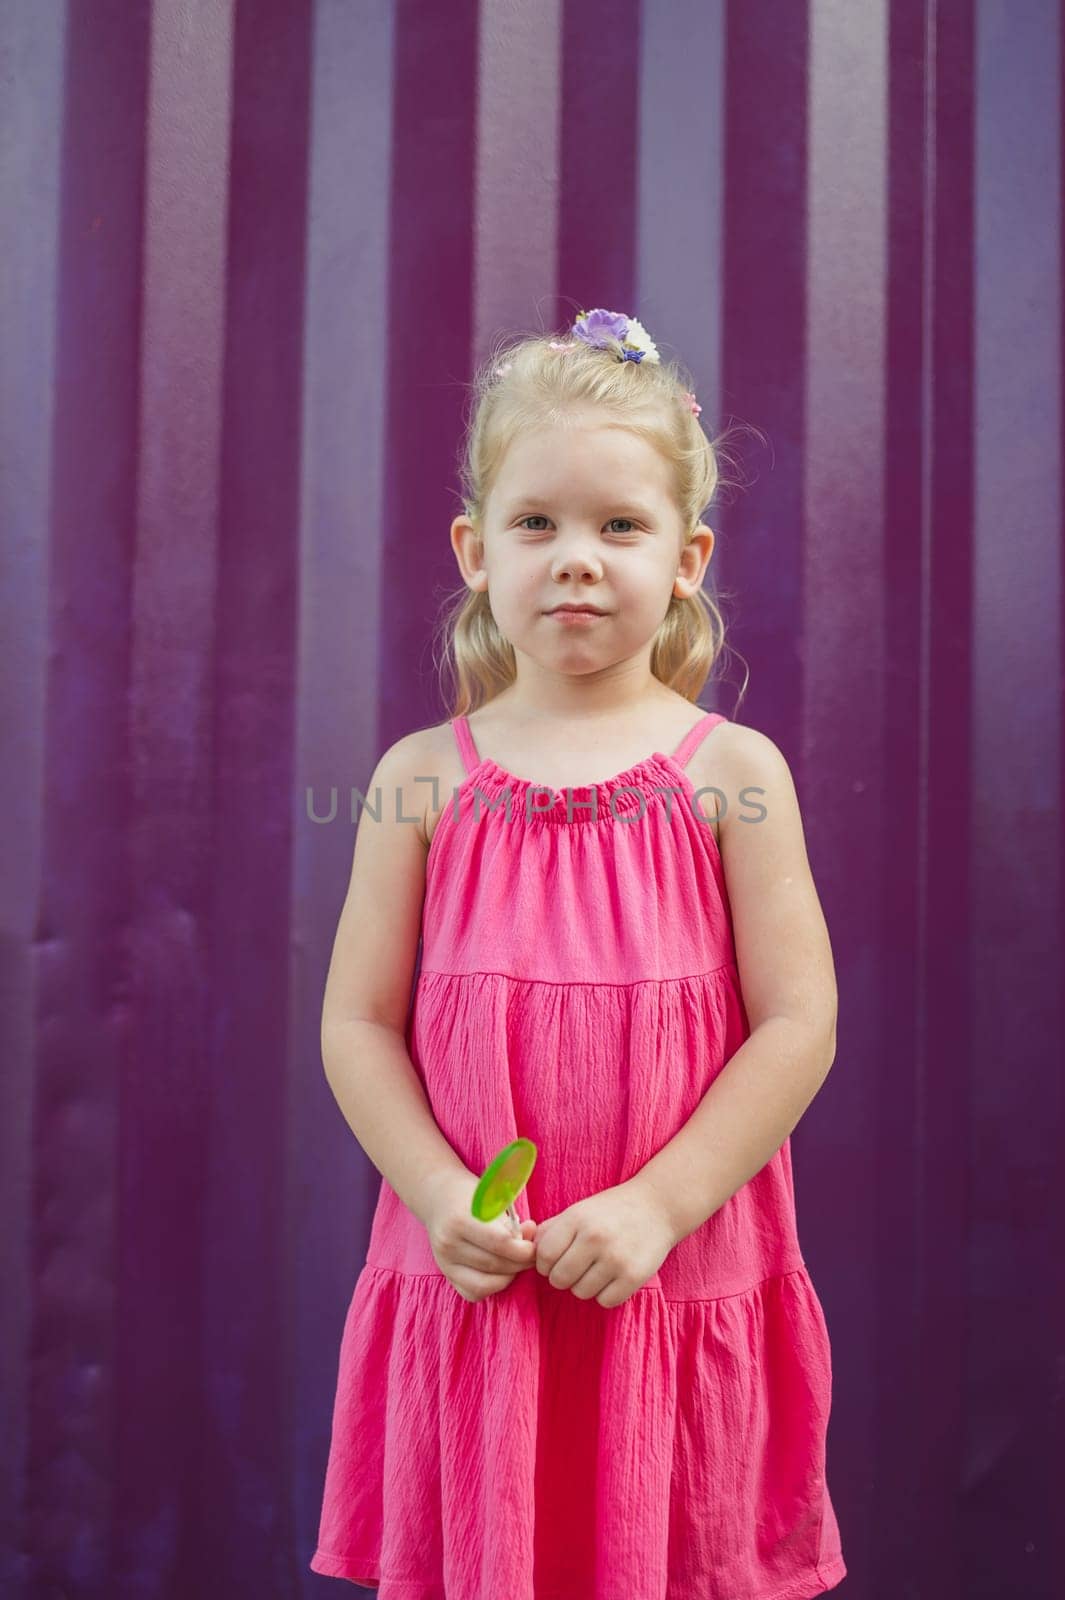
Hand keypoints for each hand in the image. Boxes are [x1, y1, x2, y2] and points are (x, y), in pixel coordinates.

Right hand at [422, 1168, 538, 1303]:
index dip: (523, 1250)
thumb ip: (512, 1222)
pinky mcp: (446, 1275)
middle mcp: (448, 1244)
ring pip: (485, 1284)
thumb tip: (530, 1236)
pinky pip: (474, 1293)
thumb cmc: (471, 1196)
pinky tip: (499, 1272)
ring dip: (509, 1276)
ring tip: (517, 1262)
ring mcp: (444, 1262)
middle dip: (520, 1263)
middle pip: (495, 1265)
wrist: (439, 1199)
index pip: (500, 1243)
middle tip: (531, 1255)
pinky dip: (491, 1286)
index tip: (534, 1246)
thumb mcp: (491, 1199)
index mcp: (460, 1219)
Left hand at [531, 1179, 677, 1308]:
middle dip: (563, 1276)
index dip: (546, 1263)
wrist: (658, 1206)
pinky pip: (605, 1301)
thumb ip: (550, 1230)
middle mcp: (595, 1238)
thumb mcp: (579, 1210)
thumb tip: (526, 1252)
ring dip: (585, 1285)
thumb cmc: (611, 1210)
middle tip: (577, 1265)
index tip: (556, 1259)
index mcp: (577, 1218)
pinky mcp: (634, 1276)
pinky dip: (606, 1293)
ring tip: (597, 1268)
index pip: (543, 1256)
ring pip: (581, 1292)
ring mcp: (615, 1258)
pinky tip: (612, 1276)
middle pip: (559, 1279)